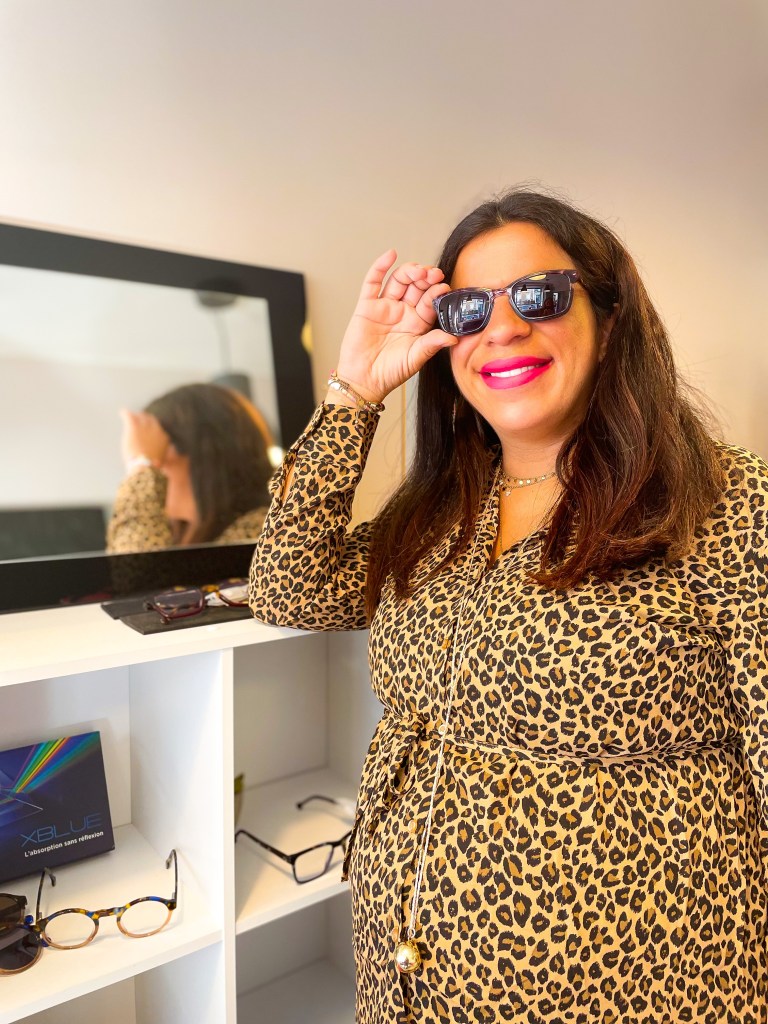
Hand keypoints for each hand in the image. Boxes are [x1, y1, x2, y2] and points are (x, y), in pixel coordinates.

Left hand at [119, 409, 169, 468]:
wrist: (145, 466)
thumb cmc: (152, 466)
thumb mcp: (162, 461)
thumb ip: (164, 455)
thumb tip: (166, 458)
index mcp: (163, 438)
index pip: (159, 429)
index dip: (153, 428)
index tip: (148, 429)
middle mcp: (156, 430)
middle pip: (151, 419)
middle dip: (145, 418)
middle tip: (139, 419)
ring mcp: (145, 427)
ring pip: (141, 416)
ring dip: (136, 416)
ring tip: (130, 416)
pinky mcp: (134, 427)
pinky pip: (129, 416)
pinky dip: (125, 413)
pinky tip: (122, 412)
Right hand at [333, 250, 454, 403]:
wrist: (364, 381)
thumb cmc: (390, 372)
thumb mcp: (416, 358)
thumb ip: (432, 344)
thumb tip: (454, 338)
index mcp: (418, 323)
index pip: (430, 301)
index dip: (436, 292)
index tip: (444, 287)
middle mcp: (403, 312)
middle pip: (416, 286)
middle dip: (425, 278)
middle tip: (433, 274)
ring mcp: (384, 307)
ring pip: (398, 281)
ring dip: (409, 271)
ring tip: (418, 270)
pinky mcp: (366, 306)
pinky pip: (373, 283)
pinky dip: (380, 267)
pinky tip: (390, 255)